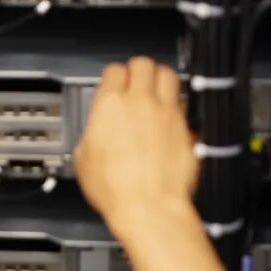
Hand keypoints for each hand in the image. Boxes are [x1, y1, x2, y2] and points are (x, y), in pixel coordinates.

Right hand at [74, 59, 197, 237]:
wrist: (148, 208)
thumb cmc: (116, 189)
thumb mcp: (84, 160)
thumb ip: (92, 134)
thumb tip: (96, 134)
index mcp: (110, 105)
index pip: (114, 70)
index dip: (114, 76)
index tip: (114, 83)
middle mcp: (140, 102)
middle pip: (143, 63)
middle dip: (139, 70)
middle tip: (137, 80)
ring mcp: (166, 113)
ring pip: (169, 75)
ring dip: (162, 79)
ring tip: (158, 89)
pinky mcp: (186, 128)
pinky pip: (184, 105)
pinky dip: (177, 107)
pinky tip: (171, 118)